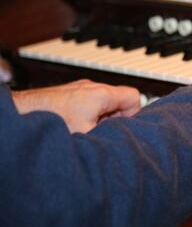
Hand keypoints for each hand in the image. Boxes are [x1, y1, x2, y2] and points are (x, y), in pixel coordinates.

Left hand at [12, 79, 140, 132]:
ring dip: (99, 118)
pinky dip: (86, 115)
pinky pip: (87, 102)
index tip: (124, 128)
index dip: (133, 115)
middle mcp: (92, 87)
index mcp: (102, 93)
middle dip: (115, 118)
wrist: (22, 116)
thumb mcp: (90, 134)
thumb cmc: (52, 123)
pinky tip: (74, 127)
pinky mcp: (67, 93)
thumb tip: (125, 139)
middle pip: (118, 100)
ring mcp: (79, 88)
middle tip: (103, 133)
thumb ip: (112, 133)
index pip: (134, 97)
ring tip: (86, 131)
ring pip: (102, 102)